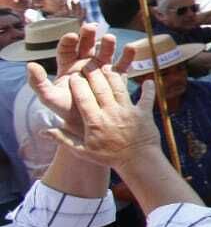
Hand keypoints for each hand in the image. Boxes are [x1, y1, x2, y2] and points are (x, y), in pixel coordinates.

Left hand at [26, 27, 134, 133]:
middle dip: (88, 36)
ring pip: (104, 53)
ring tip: (110, 38)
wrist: (85, 124)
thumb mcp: (48, 97)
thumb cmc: (64, 110)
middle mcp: (84, 65)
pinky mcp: (115, 78)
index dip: (69, 41)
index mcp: (67, 66)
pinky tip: (131, 48)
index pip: (66, 49)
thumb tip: (30, 65)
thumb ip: (37, 82)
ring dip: (107, 44)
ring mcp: (101, 70)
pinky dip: (128, 56)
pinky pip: (122, 65)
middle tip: (90, 27)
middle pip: (86, 46)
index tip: (72, 36)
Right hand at [41, 68, 161, 167]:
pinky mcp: (144, 113)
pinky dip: (148, 88)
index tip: (73, 77)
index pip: (83, 98)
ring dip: (113, 75)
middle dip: (93, 74)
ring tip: (107, 66)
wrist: (137, 162)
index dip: (78, 85)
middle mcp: (111, 113)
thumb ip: (63, 139)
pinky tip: (149, 81)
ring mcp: (128, 111)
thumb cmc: (109, 157)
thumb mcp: (83, 151)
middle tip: (89, 64)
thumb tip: (44, 131)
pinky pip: (146, 97)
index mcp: (94, 121)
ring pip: (119, 88)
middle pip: (100, 88)